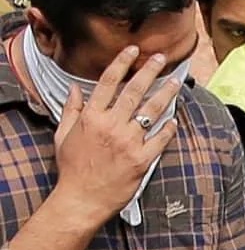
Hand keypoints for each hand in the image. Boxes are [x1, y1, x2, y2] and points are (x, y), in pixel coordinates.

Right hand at [49, 46, 181, 228]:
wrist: (82, 198)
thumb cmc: (72, 168)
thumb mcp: (63, 135)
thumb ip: (71, 110)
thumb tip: (74, 89)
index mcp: (91, 116)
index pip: (108, 82)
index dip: (122, 63)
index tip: (133, 50)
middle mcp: (111, 125)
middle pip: (134, 91)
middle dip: (149, 71)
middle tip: (162, 58)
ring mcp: (128, 142)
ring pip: (151, 112)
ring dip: (165, 94)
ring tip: (176, 82)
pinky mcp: (142, 160)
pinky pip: (160, 139)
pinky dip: (168, 128)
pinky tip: (175, 119)